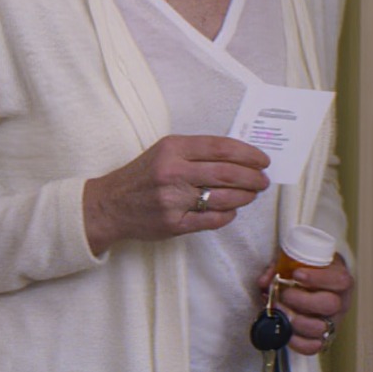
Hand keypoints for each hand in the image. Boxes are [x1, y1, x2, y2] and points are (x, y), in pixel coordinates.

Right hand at [81, 135, 271, 256]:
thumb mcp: (164, 152)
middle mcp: (173, 172)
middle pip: (227, 173)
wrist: (109, 205)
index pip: (222, 148)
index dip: (249, 154)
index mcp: (173, 148)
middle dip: (253, 178)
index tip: (263, 160)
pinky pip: (212, 220)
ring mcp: (172, 200)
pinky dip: (228, 215)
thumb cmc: (142, 176)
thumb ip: (196, 152)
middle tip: (263, 181)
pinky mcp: (173, 223)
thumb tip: (240, 157)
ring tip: (251, 195)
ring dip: (245, 197)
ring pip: (224, 197)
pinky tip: (231, 210)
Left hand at [277, 259, 353, 356]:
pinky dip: (296, 342)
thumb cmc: (306, 270)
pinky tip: (284, 330)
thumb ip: (279, 267)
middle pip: (329, 304)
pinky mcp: (322, 338)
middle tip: (283, 294)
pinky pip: (313, 347)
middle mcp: (340, 303)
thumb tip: (264, 282)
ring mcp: (332, 322)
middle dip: (301, 300)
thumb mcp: (297, 261)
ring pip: (320, 328)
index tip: (296, 274)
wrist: (315, 284)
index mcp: (340, 280)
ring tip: (279, 310)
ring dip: (295, 321)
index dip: (318, 278)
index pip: (339, 280)